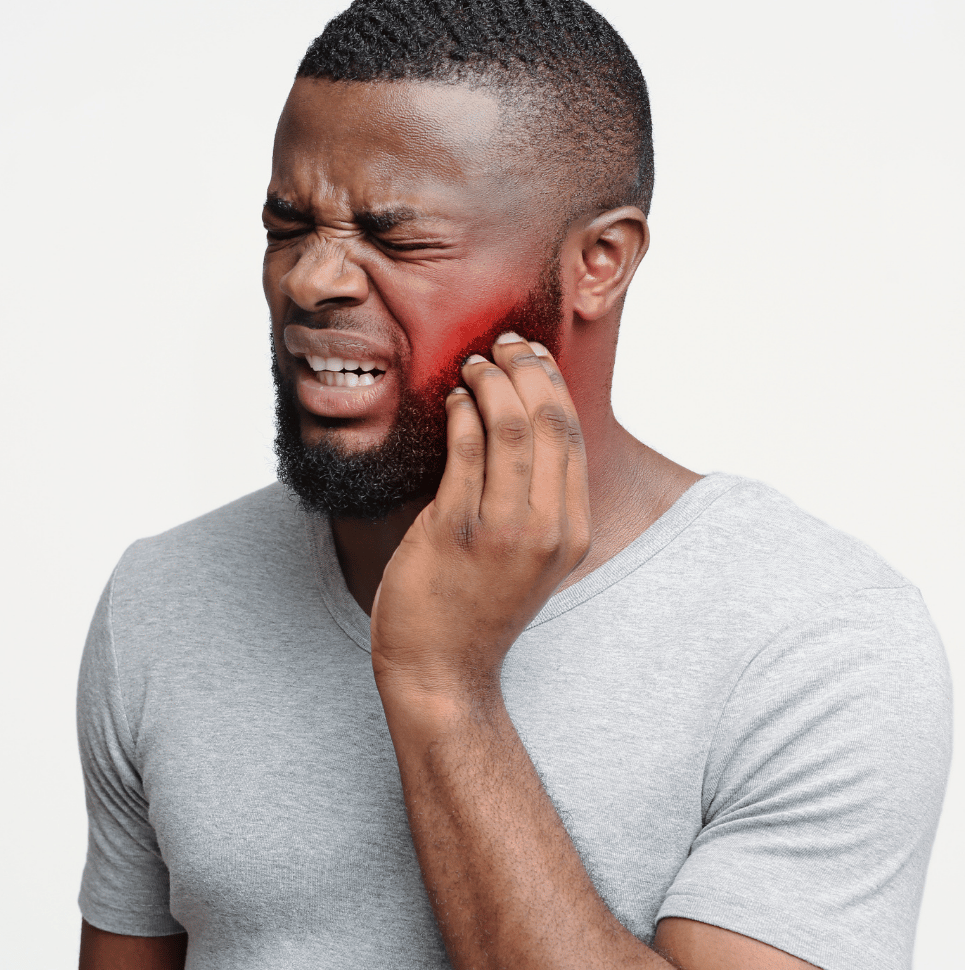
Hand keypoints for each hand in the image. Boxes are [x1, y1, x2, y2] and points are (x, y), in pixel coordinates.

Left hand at [370, 332, 591, 701]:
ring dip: (491, 383)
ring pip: (512, 428)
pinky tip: (454, 399)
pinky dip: (462, 413)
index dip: (553, 384)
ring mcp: (504, 530)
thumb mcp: (529, 558)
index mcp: (572, 531)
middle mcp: (548, 528)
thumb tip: (525, 429)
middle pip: (551, 422)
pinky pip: (465, 452)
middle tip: (504, 345)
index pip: (573, 436)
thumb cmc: (477, 608)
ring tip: (474, 365)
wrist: (443, 671)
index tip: (533, 355)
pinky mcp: (457, 530)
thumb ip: (536, 502)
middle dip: (527, 370)